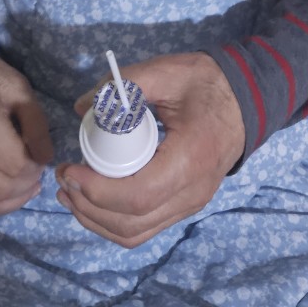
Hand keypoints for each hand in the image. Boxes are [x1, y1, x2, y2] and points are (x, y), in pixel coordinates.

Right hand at [0, 0, 52, 224]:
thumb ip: (38, 127)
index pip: (19, 168)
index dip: (36, 169)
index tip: (39, 159)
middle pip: (0, 191)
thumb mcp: (20, 90)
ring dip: (6, 203)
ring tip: (17, 186)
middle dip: (25, 189)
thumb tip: (45, 161)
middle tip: (32, 175)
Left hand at [56, 52, 244, 247]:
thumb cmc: (205, 83)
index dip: (97, 190)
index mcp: (191, 158)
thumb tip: (83, 106)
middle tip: (62, 178)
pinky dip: (112, 222)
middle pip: (132, 222)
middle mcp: (193, 192)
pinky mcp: (184, 205)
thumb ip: (124, 84)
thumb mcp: (166, 72)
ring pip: (135, 234)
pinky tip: (92, 202)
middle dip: (88, 206)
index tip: (70, 169)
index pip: (139, 194)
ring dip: (96, 220)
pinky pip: (144, 228)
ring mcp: (190, 204)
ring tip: (70, 193)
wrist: (245, 99)